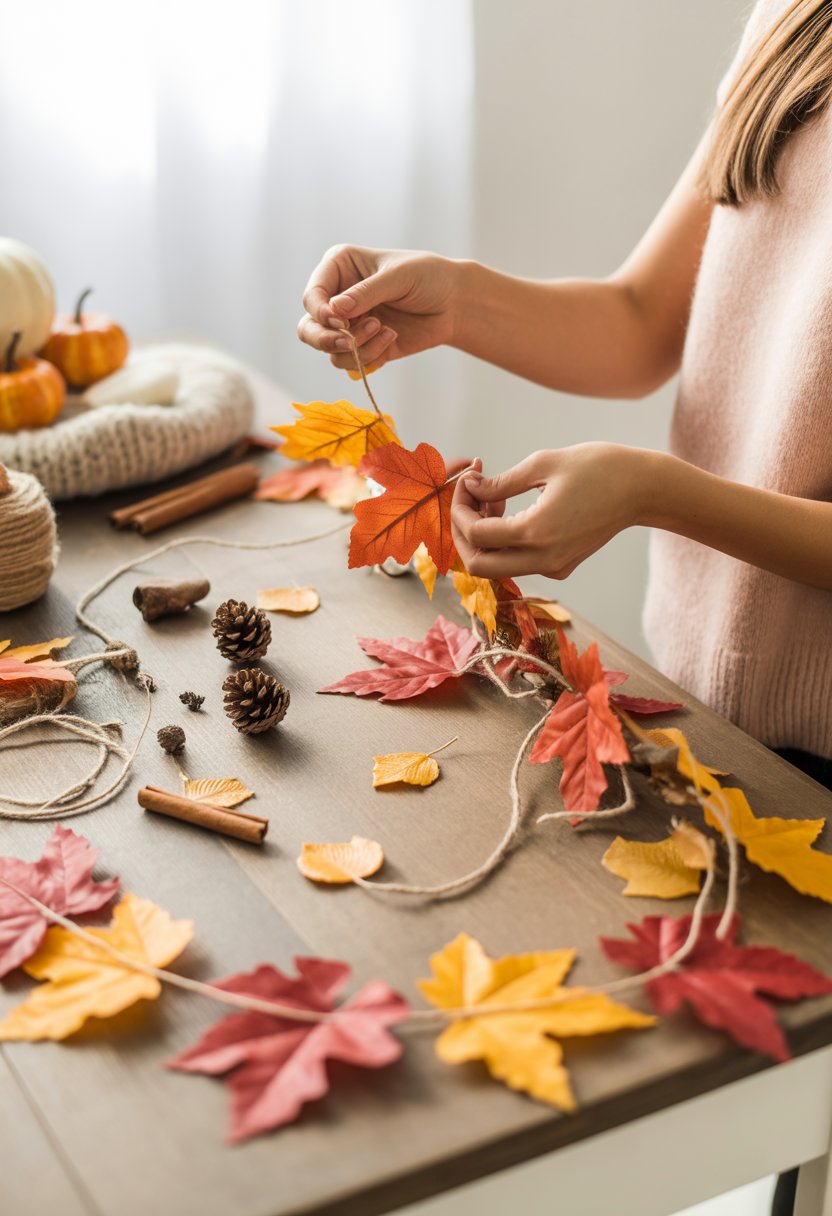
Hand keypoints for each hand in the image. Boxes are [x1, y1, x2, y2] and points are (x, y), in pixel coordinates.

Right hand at [298, 245, 459, 370]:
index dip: (320, 312)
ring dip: (356, 347)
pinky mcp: (364, 346)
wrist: (454, 303)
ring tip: (384, 330)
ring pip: (329, 350)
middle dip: (326, 339)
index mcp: (339, 267)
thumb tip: (333, 311)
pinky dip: (370, 357)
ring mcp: (350, 324)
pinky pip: (351, 363)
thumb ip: (365, 294)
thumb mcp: (397, 277)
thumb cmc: (428, 277)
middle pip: (309, 328)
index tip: (341, 322)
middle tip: (348, 341)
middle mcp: (338, 297)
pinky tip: (392, 338)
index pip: (312, 296)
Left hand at [450, 444, 655, 579]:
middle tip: (468, 499)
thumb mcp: (544, 463)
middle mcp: (543, 559)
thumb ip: (500, 482)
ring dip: (483, 537)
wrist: (642, 489)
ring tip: (493, 497)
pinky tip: (511, 509)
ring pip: (497, 567)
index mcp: (536, 533)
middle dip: (463, 534)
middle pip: (479, 566)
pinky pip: (518, 562)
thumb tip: (470, 487)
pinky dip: (504, 541)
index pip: (476, 534)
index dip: (460, 509)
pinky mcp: (561, 566)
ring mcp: (553, 567)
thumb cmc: (598, 467)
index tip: (466, 482)